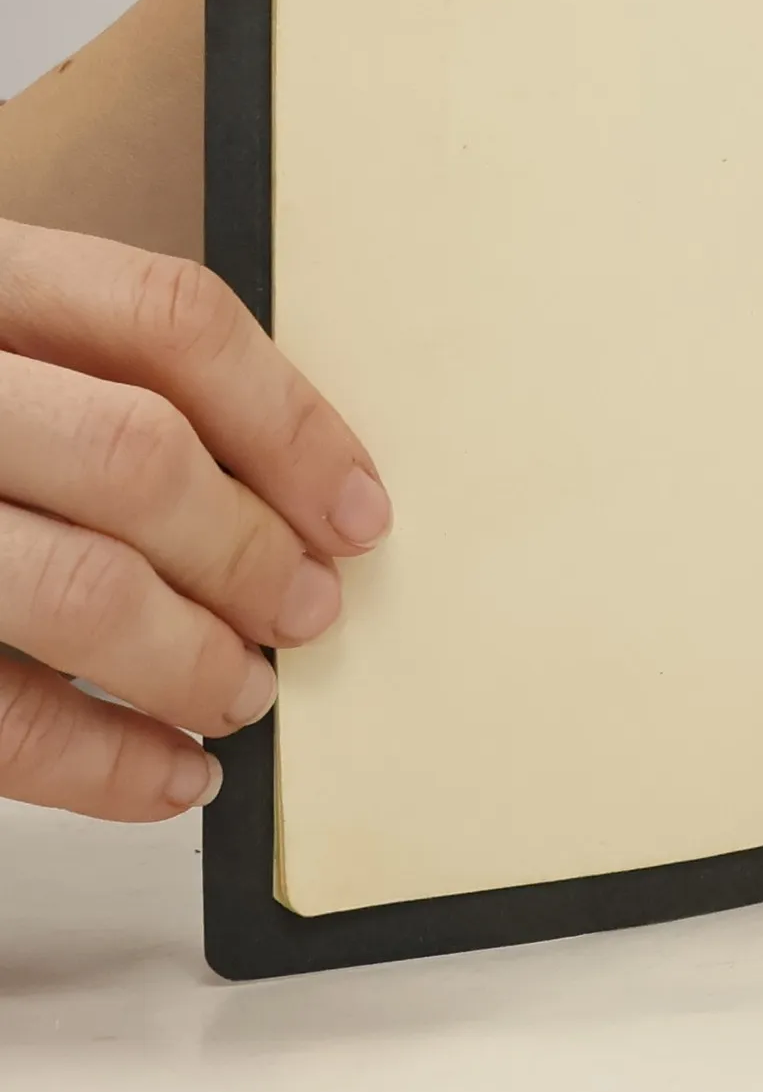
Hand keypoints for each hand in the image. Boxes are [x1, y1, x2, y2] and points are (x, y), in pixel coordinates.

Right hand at [0, 222, 390, 819]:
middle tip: (309, 610)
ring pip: (76, 587)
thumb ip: (88, 380)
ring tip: (243, 691)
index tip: (358, 509)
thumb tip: (294, 499)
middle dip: (251, 551)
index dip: (290, 420)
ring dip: (192, 658)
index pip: (166, 318)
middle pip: (137, 454)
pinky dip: (106, 764)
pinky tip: (173, 773)